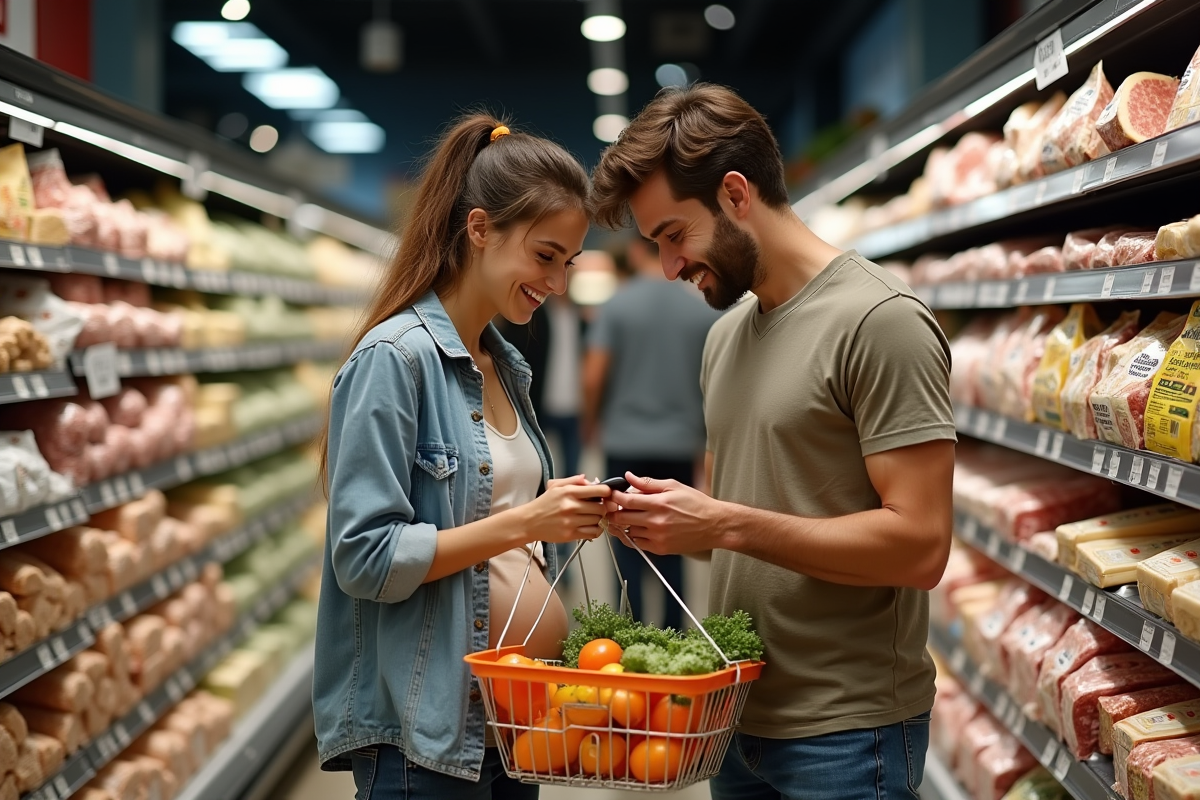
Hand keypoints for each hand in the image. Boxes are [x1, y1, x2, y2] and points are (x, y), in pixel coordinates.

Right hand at [521, 475, 611, 543]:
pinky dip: (596, 530)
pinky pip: (593, 533)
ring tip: (592, 517)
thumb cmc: (543, 504)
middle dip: (603, 507)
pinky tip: (590, 526)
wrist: (529, 522)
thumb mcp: (555, 486)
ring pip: (598, 521)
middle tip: (598, 508)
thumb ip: (574, 481)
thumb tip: (589, 480)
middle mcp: (571, 506)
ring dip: (599, 519)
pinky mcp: (570, 534)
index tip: (606, 495)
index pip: (600, 490)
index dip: (607, 492)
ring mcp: (571, 521)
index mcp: (569, 492)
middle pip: (602, 507)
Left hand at [605, 473, 725, 554]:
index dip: (614, 496)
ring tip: (630, 516)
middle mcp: (656, 521)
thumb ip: (648, 483)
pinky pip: (636, 544)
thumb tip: (629, 477)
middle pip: (621, 517)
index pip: (626, 500)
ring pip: (627, 531)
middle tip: (613, 506)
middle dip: (613, 511)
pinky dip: (633, 536)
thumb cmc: (697, 504)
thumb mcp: (674, 486)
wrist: (715, 525)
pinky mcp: (660, 549)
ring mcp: (658, 537)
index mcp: (659, 503)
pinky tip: (638, 528)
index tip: (611, 494)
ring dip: (625, 524)